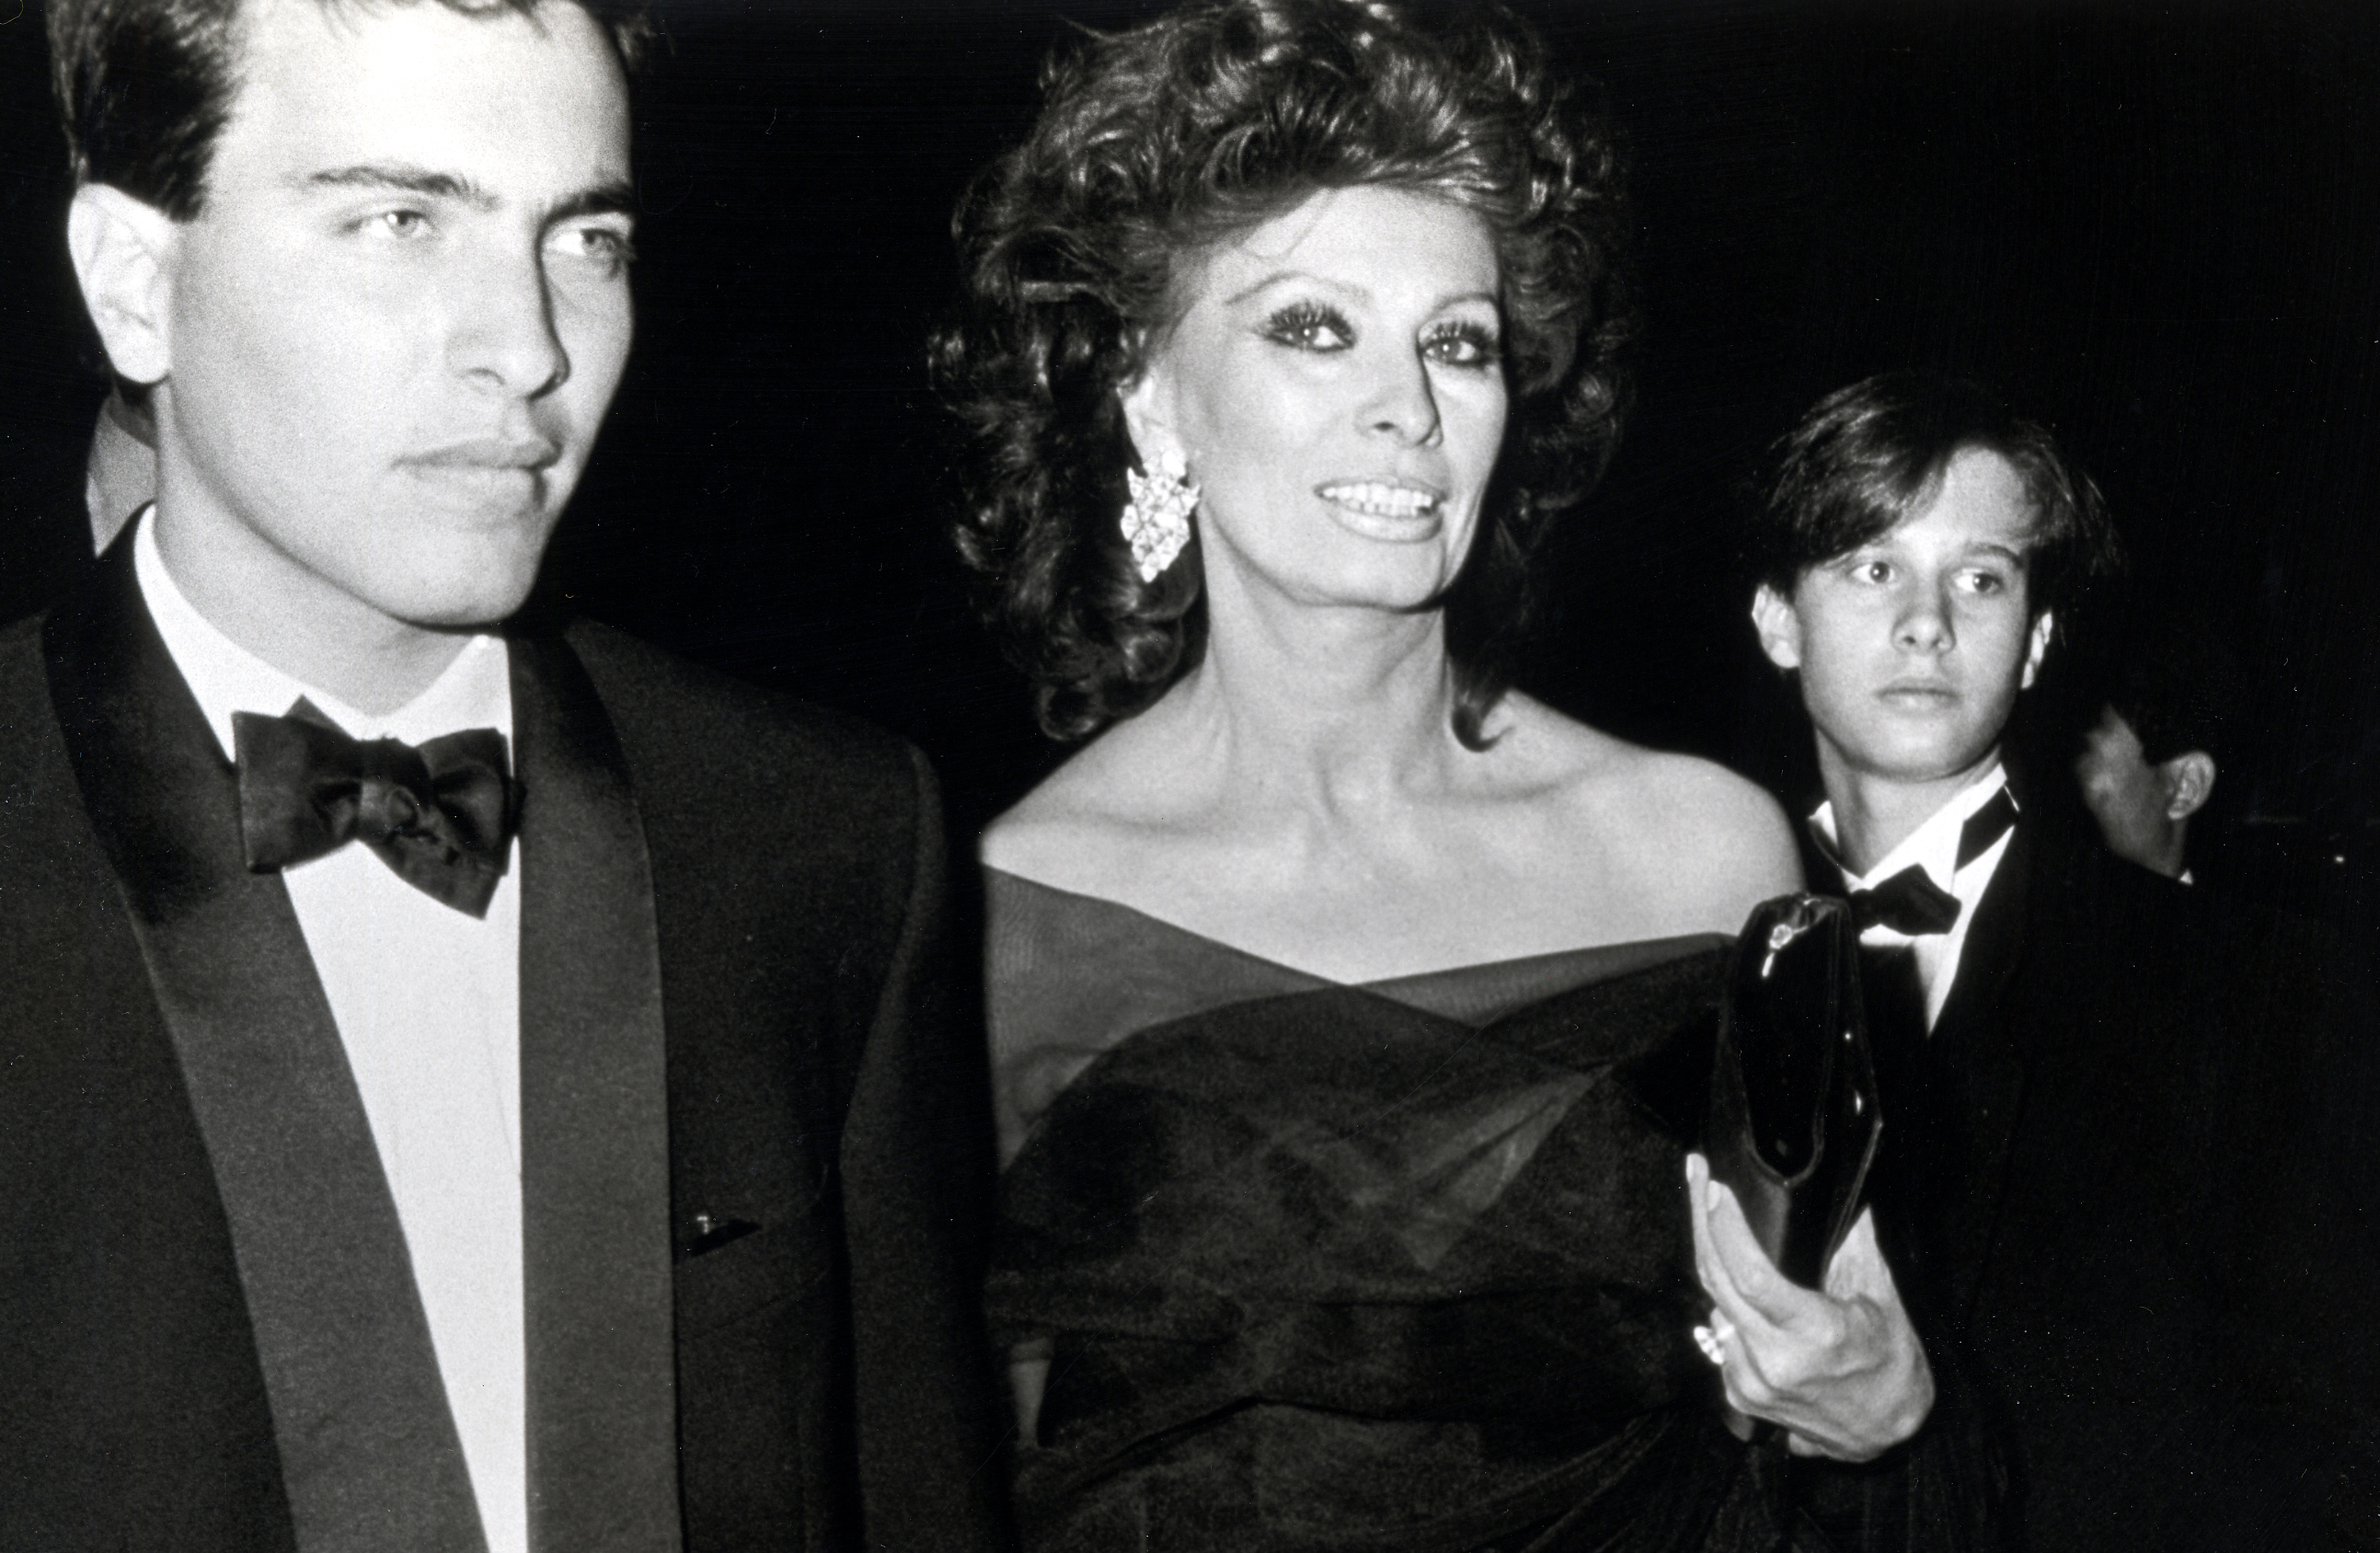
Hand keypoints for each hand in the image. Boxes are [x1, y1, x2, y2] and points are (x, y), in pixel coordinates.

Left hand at [1684, 1152, 1933, 1460]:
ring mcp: (1752, 1383)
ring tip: (1716, 1217)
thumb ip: (1858, 1244)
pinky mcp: (1740, 1395)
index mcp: (1814, 1334)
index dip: (1726, 1226)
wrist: (1886, 1431)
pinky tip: (1735, 1279)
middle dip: (1703, 1219)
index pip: (1750, 1274)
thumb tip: (1852, 1194)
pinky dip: (1726, 1303)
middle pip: (1717, 1279)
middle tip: (1697, 1175)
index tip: (1714, 1186)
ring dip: (1713, 1260)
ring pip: (1714, 1303)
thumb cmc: (1891, 1361)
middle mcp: (1775, 1361)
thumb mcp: (1883, 1297)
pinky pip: (1720, 1333)